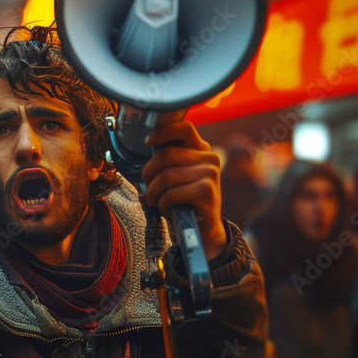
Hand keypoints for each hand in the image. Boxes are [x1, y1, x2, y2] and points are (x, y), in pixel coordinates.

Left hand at [141, 120, 226, 259]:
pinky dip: (162, 203)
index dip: (163, 131)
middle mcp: (210, 158)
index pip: (184, 128)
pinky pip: (171, 193)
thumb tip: (147, 143)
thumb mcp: (176, 176)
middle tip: (147, 190)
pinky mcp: (207, 191)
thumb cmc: (183, 200)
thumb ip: (167, 160)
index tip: (147, 142)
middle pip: (166, 155)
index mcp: (201, 149)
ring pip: (166, 176)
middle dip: (148, 174)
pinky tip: (167, 209)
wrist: (202, 229)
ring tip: (156, 201)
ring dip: (154, 192)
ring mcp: (211, 173)